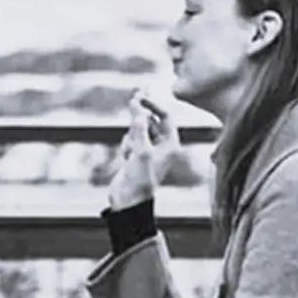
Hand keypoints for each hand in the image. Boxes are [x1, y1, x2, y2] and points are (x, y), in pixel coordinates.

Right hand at [107, 91, 178, 210]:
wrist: (128, 201)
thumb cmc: (140, 178)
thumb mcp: (140, 148)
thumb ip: (139, 125)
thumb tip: (136, 102)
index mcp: (171, 145)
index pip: (165, 117)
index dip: (153, 104)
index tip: (139, 96)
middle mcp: (162, 147)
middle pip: (152, 121)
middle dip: (141, 118)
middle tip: (132, 99)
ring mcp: (149, 151)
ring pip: (138, 131)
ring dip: (132, 136)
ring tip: (130, 153)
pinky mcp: (136, 156)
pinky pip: (130, 141)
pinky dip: (127, 146)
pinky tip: (126, 160)